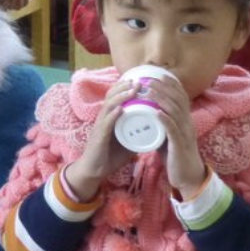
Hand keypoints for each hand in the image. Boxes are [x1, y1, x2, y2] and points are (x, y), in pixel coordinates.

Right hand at [65, 78, 138, 199]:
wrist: (94, 170)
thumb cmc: (110, 155)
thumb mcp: (127, 142)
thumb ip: (137, 134)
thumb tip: (155, 130)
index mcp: (110, 117)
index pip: (115, 96)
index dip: (125, 87)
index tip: (139, 80)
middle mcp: (103, 118)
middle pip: (111, 96)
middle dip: (124, 86)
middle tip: (138, 81)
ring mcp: (100, 126)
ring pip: (109, 105)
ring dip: (121, 96)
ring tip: (132, 90)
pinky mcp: (98, 136)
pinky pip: (105, 123)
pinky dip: (113, 115)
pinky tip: (121, 109)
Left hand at [142, 73, 206, 197]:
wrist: (187, 177)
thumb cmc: (175, 155)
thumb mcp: (169, 134)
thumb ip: (163, 122)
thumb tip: (150, 110)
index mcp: (186, 120)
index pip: (181, 97)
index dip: (171, 84)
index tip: (159, 74)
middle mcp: (188, 124)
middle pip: (178, 100)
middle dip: (164, 87)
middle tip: (149, 79)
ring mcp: (185, 134)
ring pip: (175, 112)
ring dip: (162, 99)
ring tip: (149, 90)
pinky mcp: (180, 146)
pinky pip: (173, 130)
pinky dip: (165, 119)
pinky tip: (156, 112)